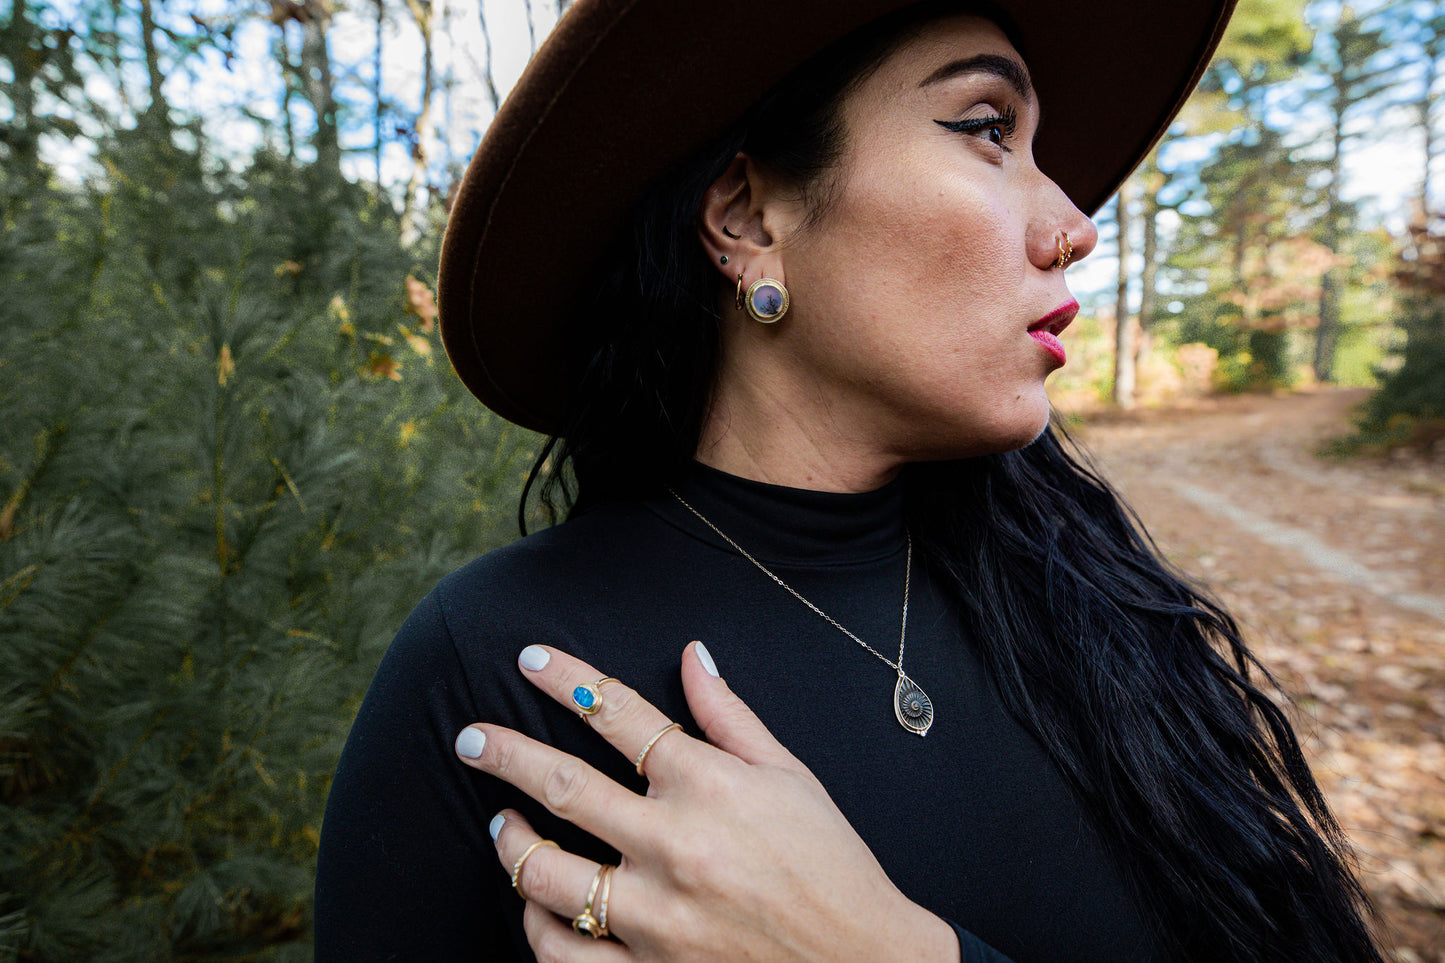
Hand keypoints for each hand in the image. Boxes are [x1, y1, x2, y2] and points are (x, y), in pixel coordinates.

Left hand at [453, 641, 959, 961]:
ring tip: (502, 823)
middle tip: (470, 738)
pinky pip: (562, 951)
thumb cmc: (832, 864)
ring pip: (545, 871)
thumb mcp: (791, 776)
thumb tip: (690, 654)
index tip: (529, 658)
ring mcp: (655, 915)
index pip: (617, 712)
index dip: (565, 677)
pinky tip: (535, 902)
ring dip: (511, 841)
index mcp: (708, 785)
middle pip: (561, 784)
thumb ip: (730, 715)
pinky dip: (537, 924)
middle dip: (503, 753)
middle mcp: (673, 844)